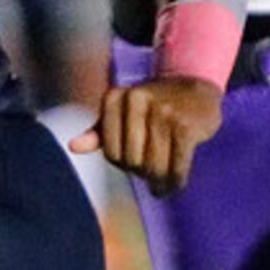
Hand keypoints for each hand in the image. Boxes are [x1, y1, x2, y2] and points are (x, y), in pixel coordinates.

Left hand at [73, 75, 222, 196]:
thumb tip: (73, 146)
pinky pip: (176, 167)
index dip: (124, 164)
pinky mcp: (186, 126)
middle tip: (154, 172)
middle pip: (132, 161)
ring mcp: (163, 112)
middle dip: (143, 173)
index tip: (137, 163)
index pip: (111, 153)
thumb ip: (99, 131)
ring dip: (160, 181)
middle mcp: (137, 99)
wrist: (196, 86)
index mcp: (116, 97)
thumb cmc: (155, 105)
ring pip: (154, 167)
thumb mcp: (124, 112)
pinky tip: (177, 183)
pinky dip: (176, 181)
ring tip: (164, 183)